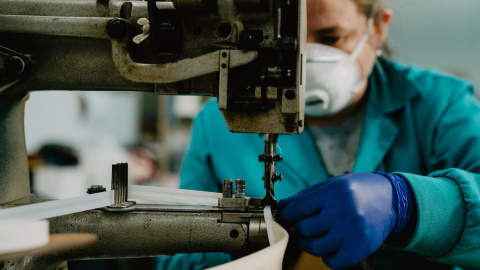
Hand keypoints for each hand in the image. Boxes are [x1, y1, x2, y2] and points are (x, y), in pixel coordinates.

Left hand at [278, 173, 413, 268]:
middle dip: (300, 228)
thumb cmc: (358, 190)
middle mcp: (343, 211)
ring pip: (315, 247)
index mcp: (333, 192)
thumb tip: (283, 207)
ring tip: (317, 236)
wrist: (392, 200)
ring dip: (311, 244)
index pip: (297, 209)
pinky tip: (331, 247)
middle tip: (306, 226)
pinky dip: (327, 257)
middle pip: (304, 229)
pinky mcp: (360, 248)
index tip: (287, 217)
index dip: (287, 215)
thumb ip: (306, 196)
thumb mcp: (332, 184)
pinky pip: (333, 261)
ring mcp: (352, 231)